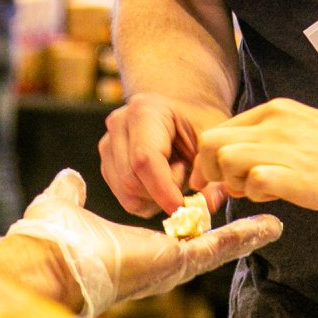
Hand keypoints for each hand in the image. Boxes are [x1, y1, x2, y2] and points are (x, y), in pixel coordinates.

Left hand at [7, 169, 280, 317]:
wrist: (47, 262)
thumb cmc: (50, 241)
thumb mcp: (65, 204)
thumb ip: (71, 192)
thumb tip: (71, 177)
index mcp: (134, 248)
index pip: (169, 232)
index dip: (187, 211)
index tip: (205, 196)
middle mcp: (155, 260)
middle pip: (200, 243)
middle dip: (226, 232)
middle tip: (253, 217)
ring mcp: (169, 264)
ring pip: (215, 247)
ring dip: (244, 236)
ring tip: (272, 224)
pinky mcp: (177, 262)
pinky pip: (217, 248)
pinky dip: (244, 236)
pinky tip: (268, 227)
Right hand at [98, 92, 230, 216]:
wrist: (182, 110)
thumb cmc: (197, 121)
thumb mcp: (210, 139)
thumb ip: (209, 170)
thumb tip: (208, 204)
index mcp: (144, 111)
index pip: (144, 159)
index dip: (162, 189)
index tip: (182, 207)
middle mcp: (119, 124)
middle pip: (131, 180)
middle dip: (162, 192)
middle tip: (185, 175)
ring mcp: (108, 144)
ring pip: (126, 193)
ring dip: (155, 198)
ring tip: (173, 174)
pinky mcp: (107, 163)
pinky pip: (125, 198)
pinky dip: (147, 200)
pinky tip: (161, 181)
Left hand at [191, 99, 317, 220]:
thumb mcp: (309, 131)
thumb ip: (277, 139)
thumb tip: (248, 161)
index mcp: (278, 110)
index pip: (223, 128)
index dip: (213, 156)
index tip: (214, 176)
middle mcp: (274, 124)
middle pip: (211, 141)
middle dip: (209, 169)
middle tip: (225, 188)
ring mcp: (282, 147)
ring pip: (224, 159)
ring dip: (233, 181)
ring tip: (259, 191)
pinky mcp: (292, 175)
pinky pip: (251, 183)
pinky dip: (256, 195)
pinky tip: (278, 197)